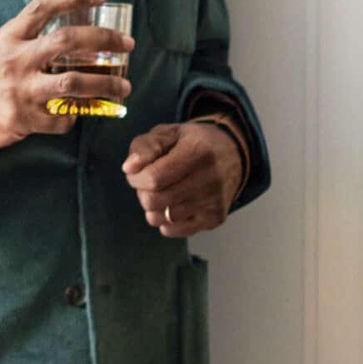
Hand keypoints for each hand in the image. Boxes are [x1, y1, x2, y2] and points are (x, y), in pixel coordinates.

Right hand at [0, 0, 135, 153]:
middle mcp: (15, 59)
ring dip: (105, 85)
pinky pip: (63, 118)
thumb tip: (85, 23)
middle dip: (103, 40)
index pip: (44, 6)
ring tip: (125, 87)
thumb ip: (36, 33)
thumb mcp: (8, 44)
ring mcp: (20, 90)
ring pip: (72, 83)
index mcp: (11, 36)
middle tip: (127, 44)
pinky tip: (83, 112)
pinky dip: (78, 115)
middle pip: (66, 41)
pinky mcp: (24, 119)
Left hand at [124, 119, 242, 237]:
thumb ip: (145, 146)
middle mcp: (209, 179)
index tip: (137, 172)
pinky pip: (173, 230)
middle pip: (154, 201)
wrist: (233, 154)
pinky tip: (174, 203)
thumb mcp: (168, 133)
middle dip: (142, 192)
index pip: (153, 178)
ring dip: (153, 207)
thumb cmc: (193, 142)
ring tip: (164, 191)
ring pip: (160, 218)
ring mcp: (213, 202)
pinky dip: (165, 220)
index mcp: (197, 152)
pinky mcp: (214, 218)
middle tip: (149, 183)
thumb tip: (129, 168)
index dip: (136, 178)